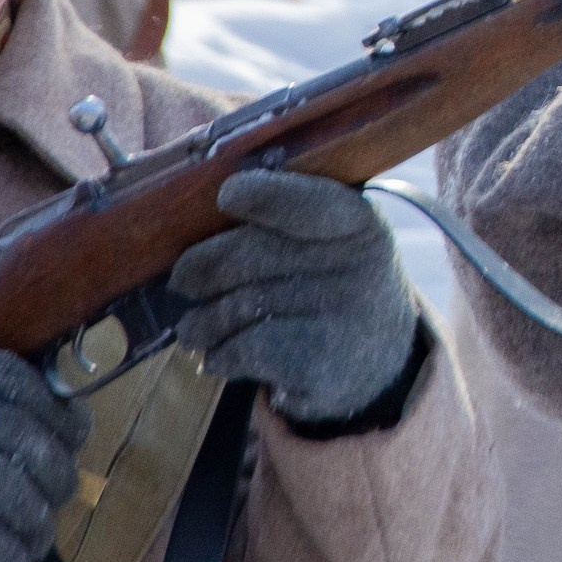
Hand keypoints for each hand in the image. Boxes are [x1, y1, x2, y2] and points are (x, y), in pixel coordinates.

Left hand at [170, 171, 419, 425]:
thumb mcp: (328, 239)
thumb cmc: (329, 283)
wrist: (379, 355)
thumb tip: (202, 223)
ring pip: (238, 306)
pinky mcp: (324, 365)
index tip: (227, 196)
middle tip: (182, 281)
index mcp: (359, 221)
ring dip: (203, 321)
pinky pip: (245, 348)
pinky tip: (221, 356)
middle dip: (203, 267)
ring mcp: (345, 319)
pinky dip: (221, 354)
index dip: (265, 196)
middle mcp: (359, 266)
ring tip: (195, 328)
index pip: (309, 203)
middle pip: (252, 254)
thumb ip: (278, 220)